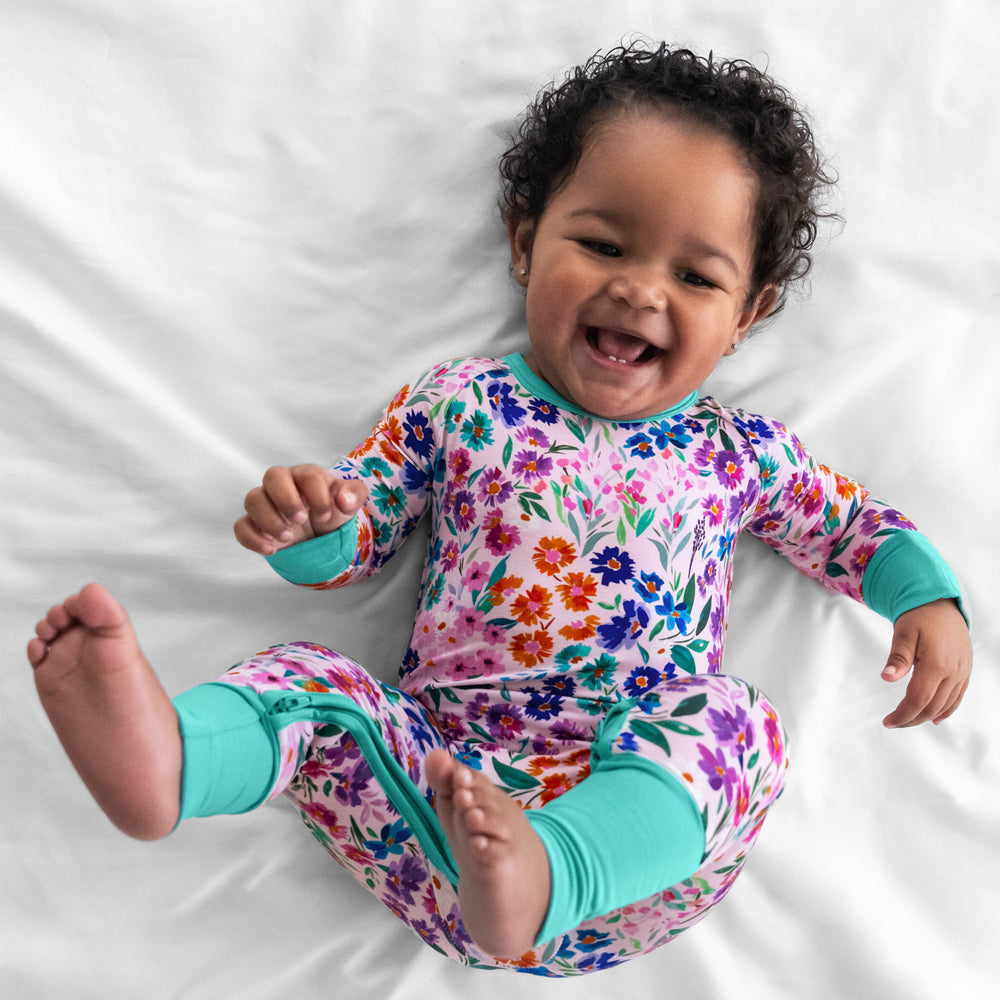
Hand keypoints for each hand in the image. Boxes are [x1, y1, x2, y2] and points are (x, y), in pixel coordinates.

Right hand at [234, 464, 367, 555]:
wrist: (319, 533)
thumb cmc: (332, 510)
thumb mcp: (349, 502)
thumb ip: (354, 494)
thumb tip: (345, 499)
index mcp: (306, 476)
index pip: (307, 475)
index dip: (317, 496)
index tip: (326, 516)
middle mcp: (282, 485)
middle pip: (272, 476)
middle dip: (286, 499)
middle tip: (300, 520)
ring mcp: (265, 503)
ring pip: (253, 499)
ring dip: (269, 519)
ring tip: (287, 537)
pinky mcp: (254, 524)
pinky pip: (241, 526)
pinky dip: (253, 538)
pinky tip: (271, 549)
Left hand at [881, 598, 971, 727]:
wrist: (941, 604)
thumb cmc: (919, 616)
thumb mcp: (903, 633)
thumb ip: (898, 657)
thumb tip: (887, 677)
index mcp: (936, 664)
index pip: (919, 699)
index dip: (903, 714)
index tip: (888, 721)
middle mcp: (953, 672)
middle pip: (932, 706)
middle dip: (912, 719)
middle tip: (893, 722)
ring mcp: (961, 672)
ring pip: (945, 705)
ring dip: (926, 716)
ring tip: (907, 720)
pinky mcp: (964, 671)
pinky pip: (957, 697)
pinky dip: (946, 710)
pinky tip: (935, 718)